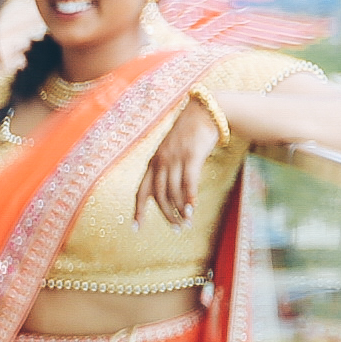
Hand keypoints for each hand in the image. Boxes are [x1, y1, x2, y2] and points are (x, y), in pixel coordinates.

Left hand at [133, 99, 221, 226]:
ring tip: (187, 223)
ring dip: (180, 210)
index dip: (138, 210)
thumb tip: (171, 195)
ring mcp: (175, 159)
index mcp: (152, 163)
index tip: (136, 228)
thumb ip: (168, 170)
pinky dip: (189, 198)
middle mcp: (160, 162)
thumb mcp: (172, 152)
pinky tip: (192, 209)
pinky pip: (188, 182)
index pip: (141, 191)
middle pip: (160, 196)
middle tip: (176, 229)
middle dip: (167, 215)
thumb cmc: (190, 135)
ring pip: (174, 192)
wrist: (205, 112)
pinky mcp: (191, 156)